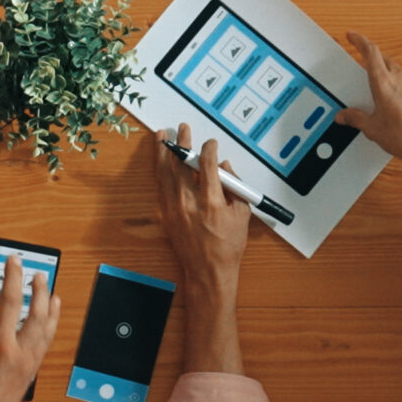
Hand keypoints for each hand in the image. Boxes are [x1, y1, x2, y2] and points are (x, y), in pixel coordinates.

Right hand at [0, 252, 61, 401]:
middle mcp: (0, 345)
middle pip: (11, 301)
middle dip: (14, 276)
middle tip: (15, 261)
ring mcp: (20, 353)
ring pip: (36, 315)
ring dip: (40, 292)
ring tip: (40, 276)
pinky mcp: (33, 361)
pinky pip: (47, 333)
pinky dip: (52, 315)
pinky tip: (53, 302)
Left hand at [153, 127, 249, 293]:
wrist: (207, 272)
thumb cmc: (227, 247)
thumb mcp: (241, 215)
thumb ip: (234, 187)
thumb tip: (225, 167)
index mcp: (211, 202)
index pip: (206, 165)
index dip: (208, 149)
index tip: (211, 143)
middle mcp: (189, 203)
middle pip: (182, 164)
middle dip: (182, 143)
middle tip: (182, 129)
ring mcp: (174, 209)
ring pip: (166, 173)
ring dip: (163, 152)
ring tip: (162, 136)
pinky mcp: (165, 215)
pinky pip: (160, 186)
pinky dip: (159, 170)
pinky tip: (160, 160)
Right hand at [332, 32, 401, 172]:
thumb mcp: (373, 130)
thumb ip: (356, 118)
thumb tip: (344, 116)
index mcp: (384, 85)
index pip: (370, 52)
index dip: (360, 41)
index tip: (353, 36)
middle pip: (384, 62)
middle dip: (375, 66)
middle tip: (369, 79)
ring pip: (400, 73)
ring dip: (392, 81)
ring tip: (388, 101)